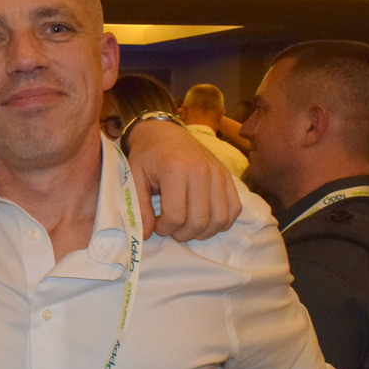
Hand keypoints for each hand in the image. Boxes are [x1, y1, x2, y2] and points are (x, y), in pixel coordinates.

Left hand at [125, 119, 240, 240]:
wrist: (164, 132)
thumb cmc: (147, 156)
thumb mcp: (134, 179)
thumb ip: (139, 208)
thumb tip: (145, 236)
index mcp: (175, 170)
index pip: (175, 216)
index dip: (163, 229)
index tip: (155, 224)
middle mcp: (201, 171)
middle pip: (199, 221)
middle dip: (182, 234)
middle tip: (170, 228)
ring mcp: (218, 173)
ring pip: (219, 219)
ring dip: (202, 232)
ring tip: (186, 226)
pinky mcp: (228, 176)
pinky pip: (234, 209)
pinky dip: (221, 222)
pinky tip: (204, 220)